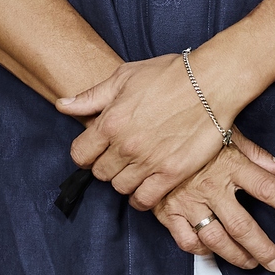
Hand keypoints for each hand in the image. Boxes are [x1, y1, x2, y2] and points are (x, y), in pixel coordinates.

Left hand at [57, 52, 231, 209]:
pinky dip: (141, 198)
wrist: (211, 82)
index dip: (86, 153)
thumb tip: (62, 106)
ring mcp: (149, 162)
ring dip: (124, 180)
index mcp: (110, 122)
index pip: (80, 155)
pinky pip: (145, 200)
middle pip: (100, 173)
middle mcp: (125, 146)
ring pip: (120, 188)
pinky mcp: (171, 173)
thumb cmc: (169, 74)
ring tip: (134, 169)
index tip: (96, 149)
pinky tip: (146, 186)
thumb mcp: (125, 76)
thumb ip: (91, 97)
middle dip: (105, 165)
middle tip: (119, 156)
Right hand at [154, 141, 274, 272]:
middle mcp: (212, 186)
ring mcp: (188, 201)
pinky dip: (201, 250)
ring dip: (237, 257)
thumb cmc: (193, 130)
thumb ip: (256, 154)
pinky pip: (187, 240)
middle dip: (264, 248)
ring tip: (252, 264)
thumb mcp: (227, 131)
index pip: (268, 189)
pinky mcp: (168, 211)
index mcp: (231, 164)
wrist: (148, 130)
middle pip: (244, 226)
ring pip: (217, 239)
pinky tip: (212, 251)